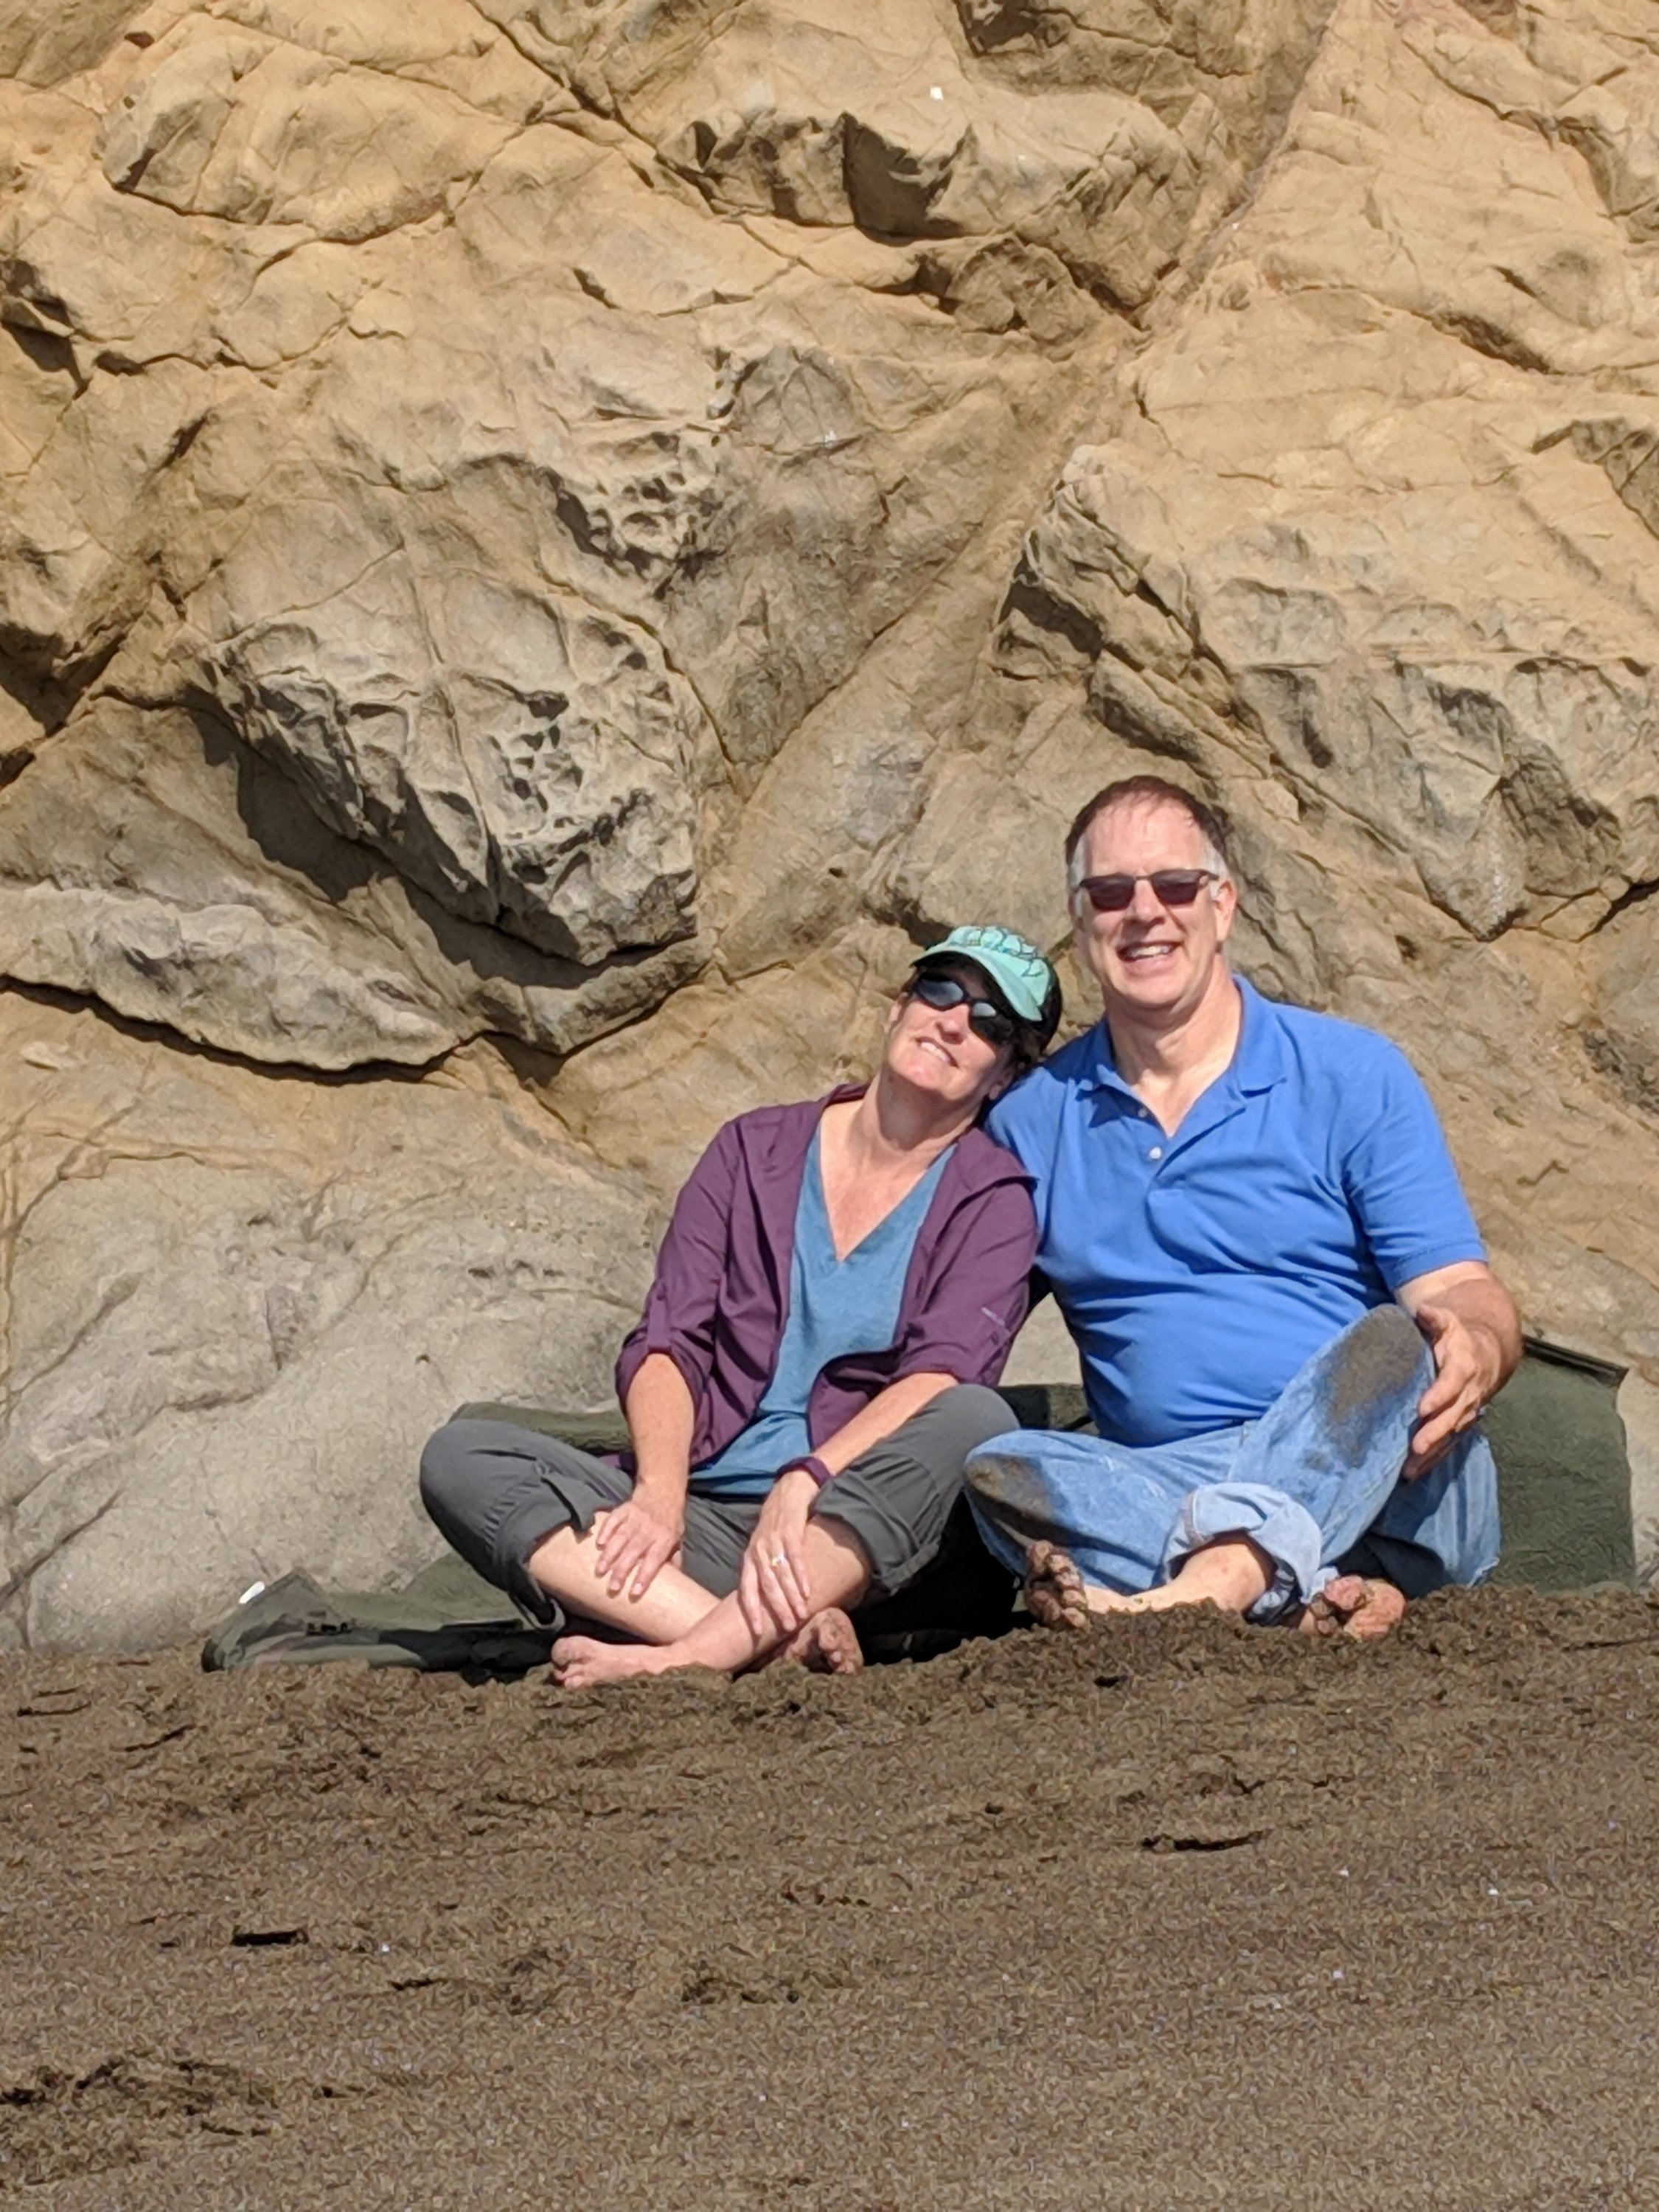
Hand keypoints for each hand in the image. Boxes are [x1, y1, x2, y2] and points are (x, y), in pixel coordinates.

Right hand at [592, 1489, 684, 1599]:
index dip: (644, 1575)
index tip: (634, 1592)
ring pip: (621, 1537)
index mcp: (665, 1538)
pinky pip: (613, 1520)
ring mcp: (636, 1517)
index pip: (655, 1559)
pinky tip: (598, 1544)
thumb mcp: (678, 1539)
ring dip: (610, 1554)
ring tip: (600, 1570)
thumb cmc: (670, 1522)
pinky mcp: (625, 1509)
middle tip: (612, 1587)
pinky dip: (605, 1531)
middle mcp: (650, 1528)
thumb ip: (673, 1559)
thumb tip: (674, 1585)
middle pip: (635, 1550)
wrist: (663, 1491)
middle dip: (622, 1570)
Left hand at [738, 1467, 818, 1641]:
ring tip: (801, 1615)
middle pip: (766, 1586)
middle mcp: (758, 1551)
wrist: (788, 1491)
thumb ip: (763, 1570)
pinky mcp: (790, 1532)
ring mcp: (773, 1541)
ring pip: (781, 1575)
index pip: (746, 1589)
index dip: (751, 1610)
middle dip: (776, 1609)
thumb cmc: (775, 1525)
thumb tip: (768, 1600)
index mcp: (749, 1558)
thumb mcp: (762, 1547)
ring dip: (792, 1597)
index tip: (755, 1632)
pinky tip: (808, 1591)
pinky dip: (801, 1576)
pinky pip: (795, 1558)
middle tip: (787, 1628)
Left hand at [1405, 1303, 1504, 1480]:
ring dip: (1433, 1453)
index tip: (1422, 1409)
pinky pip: (1450, 1444)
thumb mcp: (1448, 1321)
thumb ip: (1435, 1318)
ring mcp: (1467, 1411)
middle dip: (1435, 1432)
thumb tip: (1424, 1311)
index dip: (1439, 1396)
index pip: (1452, 1383)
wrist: (1487, 1352)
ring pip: (1451, 1435)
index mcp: (1465, 1366)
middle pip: (1453, 1415)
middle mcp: (1469, 1392)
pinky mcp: (1462, 1423)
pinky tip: (1415, 1474)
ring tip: (1410, 1469)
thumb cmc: (1458, 1336)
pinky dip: (1434, 1459)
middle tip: (1415, 1447)